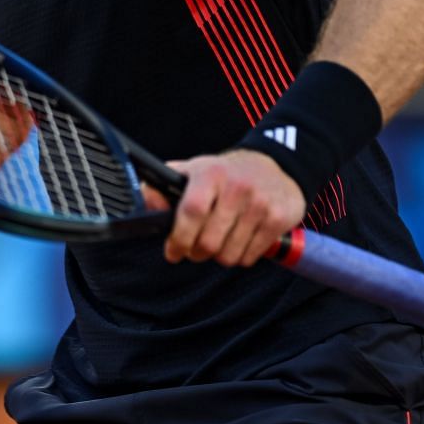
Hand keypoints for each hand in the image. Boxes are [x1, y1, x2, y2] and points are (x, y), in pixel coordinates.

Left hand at [139, 150, 304, 267]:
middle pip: (208, 241)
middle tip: (195, 249)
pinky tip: (238, 241)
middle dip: (196, 253)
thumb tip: (146, 203)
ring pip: (228, 254)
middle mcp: (237, 187)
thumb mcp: (193, 172)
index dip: (179, 237)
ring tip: (218, 243)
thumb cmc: (224, 174)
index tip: (172, 251)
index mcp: (210, 173)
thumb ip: (164, 188)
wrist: (274, 166)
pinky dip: (239, 257)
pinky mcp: (277, 220)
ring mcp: (259, 204)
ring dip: (218, 257)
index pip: (192, 211)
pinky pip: (249, 257)